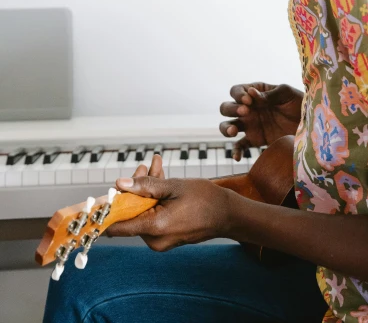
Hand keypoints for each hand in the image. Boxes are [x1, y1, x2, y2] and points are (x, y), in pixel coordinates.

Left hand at [105, 156, 232, 250]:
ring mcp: (160, 240)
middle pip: (132, 213)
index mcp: (154, 227)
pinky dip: (154, 199)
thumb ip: (145, 186)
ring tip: (156, 166)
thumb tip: (120, 184)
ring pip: (142, 211)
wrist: (228, 215)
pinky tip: (161, 179)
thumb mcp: (174, 186)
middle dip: (135, 188)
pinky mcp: (166, 237)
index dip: (106, 211)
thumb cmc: (205, 199)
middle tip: (144, 167)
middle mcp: (154, 239)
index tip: (98, 198)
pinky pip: (152, 216)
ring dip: (146, 190)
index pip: (117, 226)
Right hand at [219, 82, 303, 158]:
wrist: (310, 125)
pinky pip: (240, 146)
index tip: (248, 100)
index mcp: (255, 93)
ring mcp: (250, 125)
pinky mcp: (255, 140)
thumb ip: (269, 94)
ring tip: (234, 131)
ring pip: (227, 125)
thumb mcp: (286, 93)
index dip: (238, 94)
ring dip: (226, 128)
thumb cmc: (299, 103)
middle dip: (231, 109)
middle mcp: (248, 108)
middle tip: (246, 112)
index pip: (236, 91)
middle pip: (226, 107)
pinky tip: (237, 157)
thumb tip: (251, 93)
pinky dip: (236, 151)